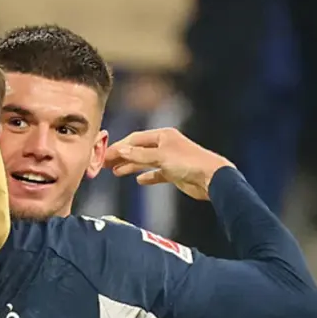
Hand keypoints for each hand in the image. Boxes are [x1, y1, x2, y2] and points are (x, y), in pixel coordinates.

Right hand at [105, 128, 234, 199]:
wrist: (211, 178)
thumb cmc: (188, 162)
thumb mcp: (160, 156)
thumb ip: (138, 154)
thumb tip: (120, 150)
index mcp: (163, 136)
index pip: (135, 140)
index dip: (119, 147)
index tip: (105, 155)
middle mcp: (165, 145)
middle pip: (138, 150)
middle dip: (122, 157)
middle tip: (105, 165)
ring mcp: (169, 159)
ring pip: (144, 162)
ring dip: (130, 166)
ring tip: (116, 172)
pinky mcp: (173, 173)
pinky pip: (156, 174)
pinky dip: (147, 176)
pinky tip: (139, 181)